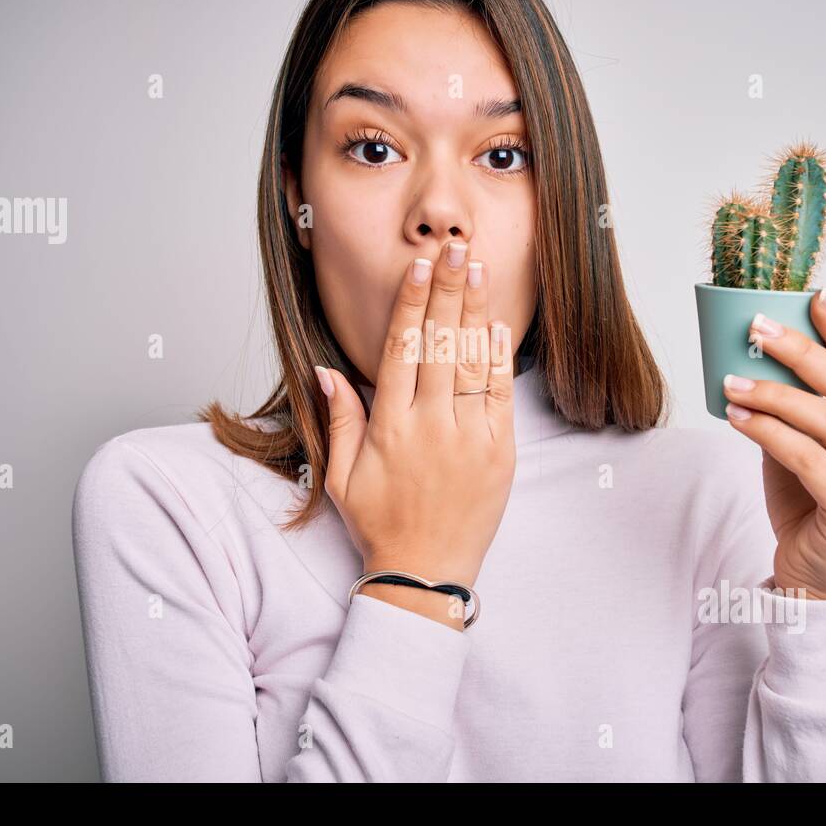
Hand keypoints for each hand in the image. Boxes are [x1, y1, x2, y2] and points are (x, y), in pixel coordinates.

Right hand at [315, 240, 516, 597]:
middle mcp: (429, 427)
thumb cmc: (380, 525)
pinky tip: (497, 324)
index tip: (418, 267)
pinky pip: (498, 396)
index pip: (400, 350)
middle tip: (454, 249)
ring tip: (478, 270)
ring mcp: (468, 439)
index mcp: (389, 428)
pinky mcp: (499, 453)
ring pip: (470, 362)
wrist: (426, 575)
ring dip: (474, 312)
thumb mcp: (341, 477)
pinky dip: (497, 358)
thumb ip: (340, 419)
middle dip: (447, 291)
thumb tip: (327, 370)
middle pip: (438, 343)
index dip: (410, 304)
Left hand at [721, 288, 825, 598]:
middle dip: (801, 353)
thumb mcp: (806, 448)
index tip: (815, 298)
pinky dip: (769, 432)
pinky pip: (809, 458)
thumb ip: (799, 409)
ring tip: (733, 381)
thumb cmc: (811, 509)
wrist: (814, 577)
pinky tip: (738, 418)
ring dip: (774, 394)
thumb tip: (763, 354)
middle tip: (758, 328)